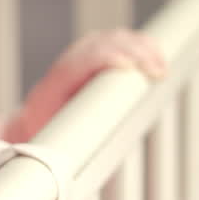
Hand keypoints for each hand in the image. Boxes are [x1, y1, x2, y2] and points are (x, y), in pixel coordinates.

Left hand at [10, 28, 164, 141]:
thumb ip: (70, 140)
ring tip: (161, 68)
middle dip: (132, 53)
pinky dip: (142, 46)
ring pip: (114, 38)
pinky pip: (122, 40)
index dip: (103, 58)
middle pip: (101, 44)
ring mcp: (83, 52)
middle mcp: (68, 62)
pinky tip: (158, 57)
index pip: (79, 62)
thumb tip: (87, 161)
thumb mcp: (53, 139)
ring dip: (141, 48)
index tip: (128, 67)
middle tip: (157, 71)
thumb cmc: (49, 133)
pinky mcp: (97, 51)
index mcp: (54, 84)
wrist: (37, 118)